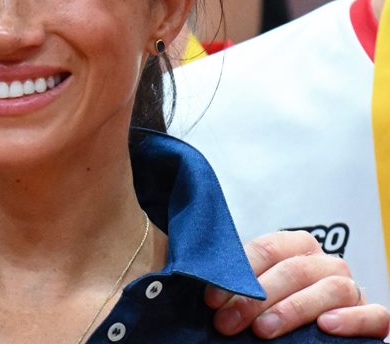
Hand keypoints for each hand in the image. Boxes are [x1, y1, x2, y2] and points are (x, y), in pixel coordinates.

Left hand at [208, 230, 389, 338]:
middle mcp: (326, 264)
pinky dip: (351, 319)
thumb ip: (239, 286)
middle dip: (255, 298)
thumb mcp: (254, 294)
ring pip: (331, 288)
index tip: (212, 301)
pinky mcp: (372, 316)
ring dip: (293, 309)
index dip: (238, 274)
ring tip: (263, 330)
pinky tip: (325, 326)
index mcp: (297, 247)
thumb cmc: (272, 310)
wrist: (304, 334)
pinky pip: (373, 314)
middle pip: (293, 270)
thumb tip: (208, 296)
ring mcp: (351, 289)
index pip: (267, 248)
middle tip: (228, 323)